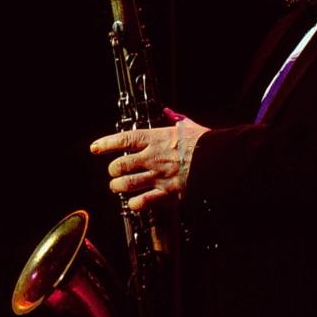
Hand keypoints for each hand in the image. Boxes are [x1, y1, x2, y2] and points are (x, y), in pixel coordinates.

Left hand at [90, 108, 209, 210]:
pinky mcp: (168, 193)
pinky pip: (144, 201)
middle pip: (120, 165)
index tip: (95, 147)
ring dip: (118, 186)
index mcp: (156, 138)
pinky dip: (135, 203)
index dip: (105, 144)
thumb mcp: (189, 126)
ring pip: (126, 184)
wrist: (220, 159)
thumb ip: (177, 119)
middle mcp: (152, 157)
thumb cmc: (206, 142)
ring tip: (117, 186)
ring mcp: (158, 176)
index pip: (123, 140)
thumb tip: (171, 112)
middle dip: (113, 169)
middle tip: (114, 171)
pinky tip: (134, 203)